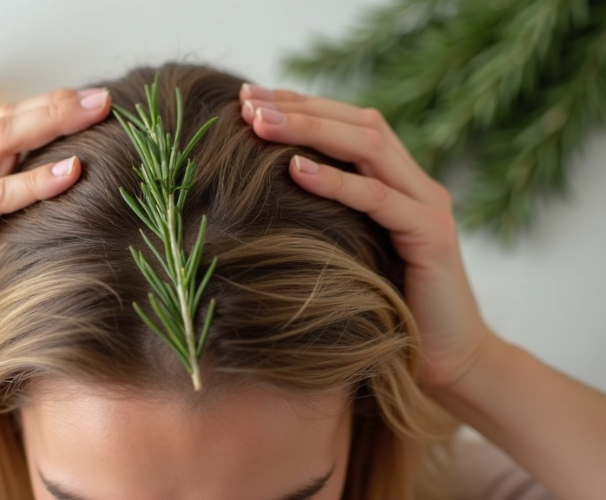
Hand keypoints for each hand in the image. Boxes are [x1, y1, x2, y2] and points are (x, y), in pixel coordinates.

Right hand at [0, 88, 111, 382]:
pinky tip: (73, 170)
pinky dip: (34, 182)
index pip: (14, 131)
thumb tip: (96, 221)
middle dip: (60, 104)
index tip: (106, 104)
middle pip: (8, 124)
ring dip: (52, 122)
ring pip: (0, 144)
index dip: (56, 111)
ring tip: (97, 112)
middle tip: (108, 96)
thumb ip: (34, 232)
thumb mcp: (9, 261)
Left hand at [239, 84, 498, 389]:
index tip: (246, 98)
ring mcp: (429, 206)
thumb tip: (256, 194)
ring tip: (260, 122)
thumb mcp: (347, 252)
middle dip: (299, 106)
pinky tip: (295, 170)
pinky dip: (336, 182)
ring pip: (369, 147)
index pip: (348, 124)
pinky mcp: (432, 236)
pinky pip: (379, 199)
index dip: (300, 105)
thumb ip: (324, 217)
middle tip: (246, 99)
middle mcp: (416, 184)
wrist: (447, 363)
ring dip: (310, 130)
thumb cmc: (384, 310)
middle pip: (358, 123)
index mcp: (396, 182)